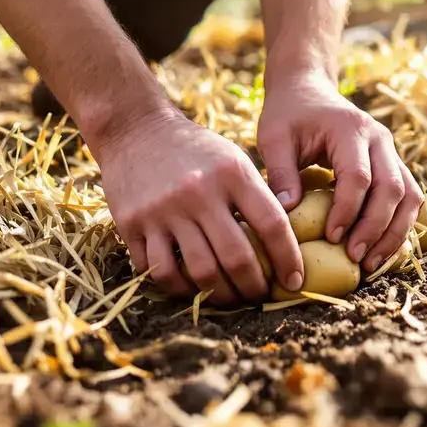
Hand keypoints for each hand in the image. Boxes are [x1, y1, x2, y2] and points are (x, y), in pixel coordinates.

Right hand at [95, 109, 304, 304]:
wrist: (134, 129)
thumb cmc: (193, 149)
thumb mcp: (231, 158)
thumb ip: (255, 195)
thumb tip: (283, 242)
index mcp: (231, 173)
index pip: (271, 225)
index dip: (288, 259)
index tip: (293, 281)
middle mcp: (198, 192)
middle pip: (236, 258)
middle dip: (253, 287)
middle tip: (258, 295)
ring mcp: (162, 210)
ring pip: (199, 272)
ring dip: (219, 295)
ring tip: (228, 298)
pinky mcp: (132, 223)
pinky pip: (159, 271)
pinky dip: (179, 287)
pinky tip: (191, 287)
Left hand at [258, 74, 423, 271]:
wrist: (308, 90)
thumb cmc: (288, 115)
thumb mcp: (274, 137)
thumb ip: (280, 173)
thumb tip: (286, 214)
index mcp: (351, 129)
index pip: (359, 176)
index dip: (348, 211)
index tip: (331, 238)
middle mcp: (380, 139)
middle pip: (393, 188)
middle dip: (376, 228)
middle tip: (355, 258)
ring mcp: (391, 151)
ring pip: (410, 196)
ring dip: (394, 233)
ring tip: (371, 264)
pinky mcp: (393, 164)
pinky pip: (408, 198)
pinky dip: (398, 226)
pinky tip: (380, 250)